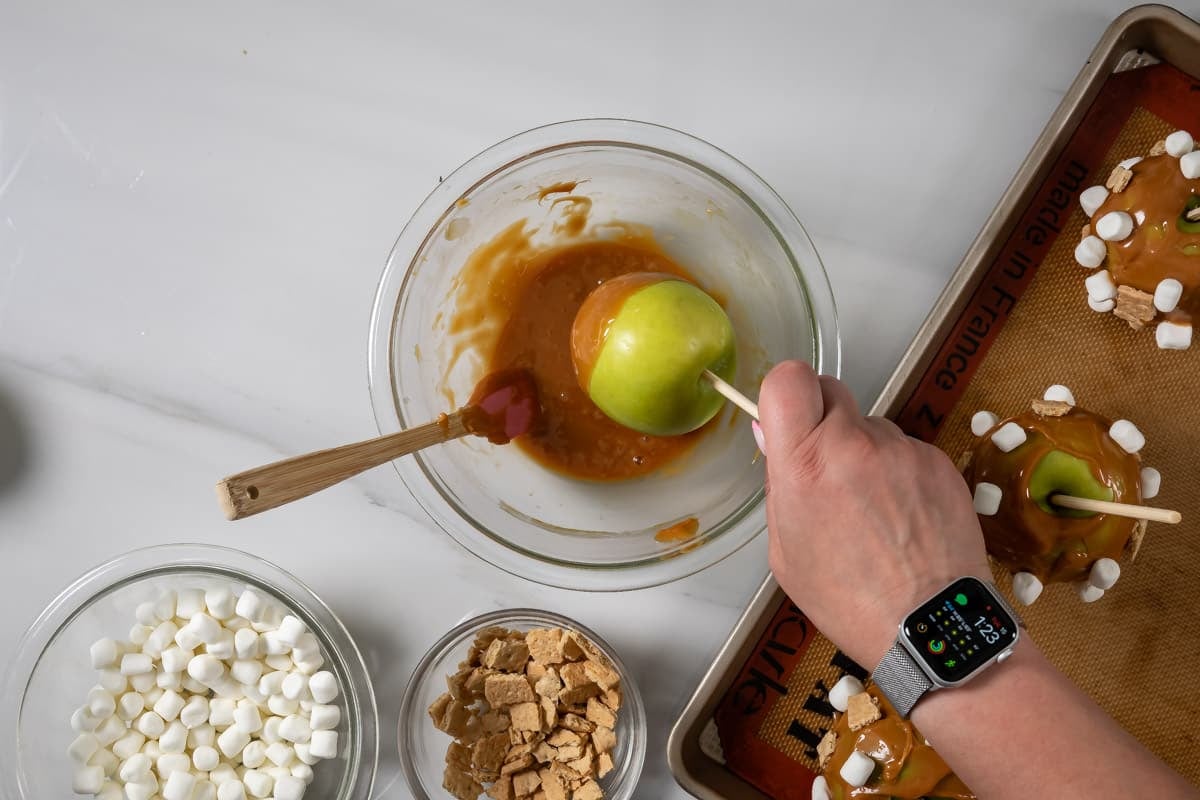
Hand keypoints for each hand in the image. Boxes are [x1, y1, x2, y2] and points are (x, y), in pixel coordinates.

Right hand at [756, 361, 990, 669]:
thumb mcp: (786, 551)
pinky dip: (900, 473)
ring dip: (864, 452)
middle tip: (826, 463)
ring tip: (872, 510)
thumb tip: (773, 437)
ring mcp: (902, 450)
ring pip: (871, 425)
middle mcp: (854, 446)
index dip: (785, 391)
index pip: (788, 379)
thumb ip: (779, 486)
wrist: (930, 625)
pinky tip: (902, 518)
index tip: (788, 416)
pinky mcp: (939, 461)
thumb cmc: (851, 600)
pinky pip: (907, 450)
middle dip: (823, 418)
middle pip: (831, 390)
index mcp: (805, 466)